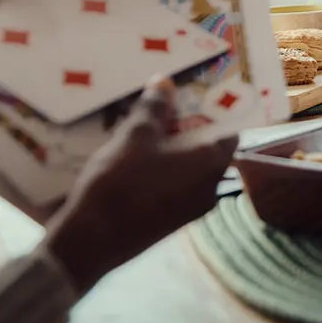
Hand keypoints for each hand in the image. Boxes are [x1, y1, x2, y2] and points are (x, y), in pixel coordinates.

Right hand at [42, 77, 239, 291]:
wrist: (91, 240)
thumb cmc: (121, 181)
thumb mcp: (135, 135)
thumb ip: (155, 107)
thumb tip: (165, 82)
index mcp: (213, 164)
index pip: (230, 129)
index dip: (216, 110)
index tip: (199, 93)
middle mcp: (211, 188)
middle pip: (209, 149)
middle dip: (190, 126)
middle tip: (168, 104)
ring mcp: (192, 209)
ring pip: (190, 169)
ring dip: (174, 149)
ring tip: (149, 126)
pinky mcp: (171, 222)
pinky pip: (176, 186)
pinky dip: (164, 170)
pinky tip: (138, 158)